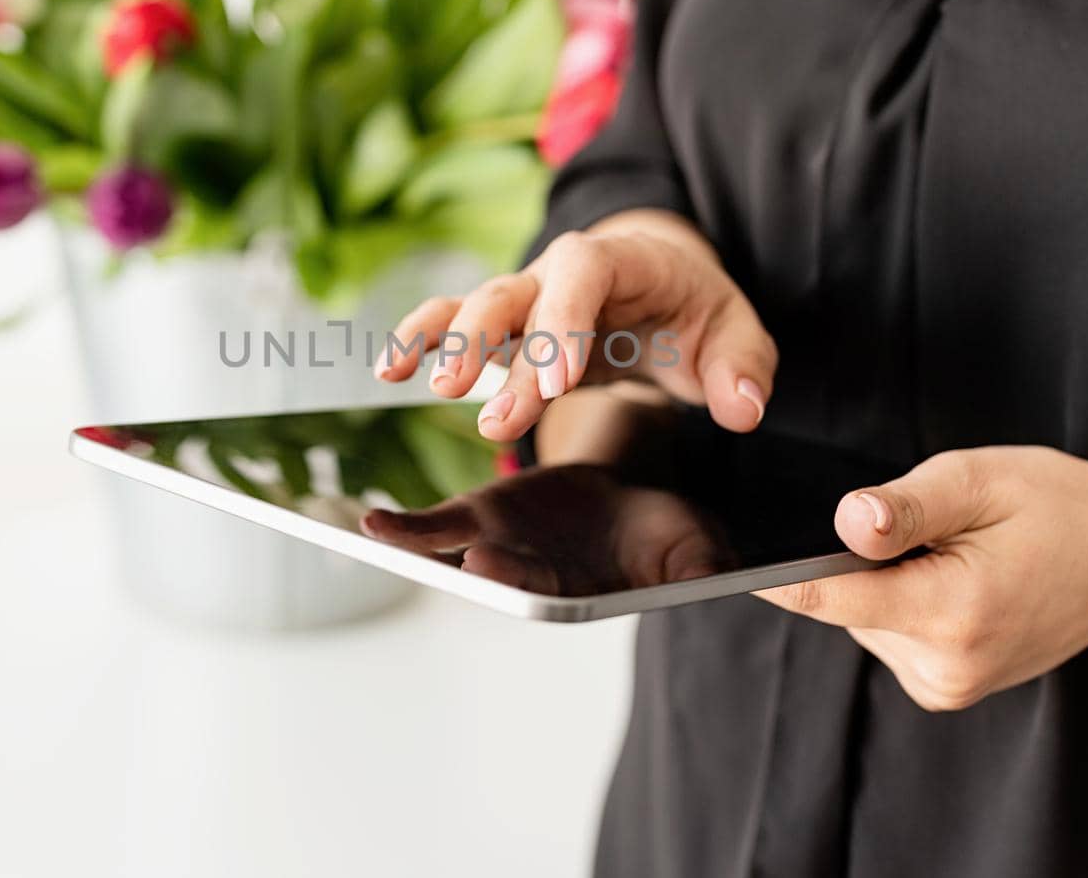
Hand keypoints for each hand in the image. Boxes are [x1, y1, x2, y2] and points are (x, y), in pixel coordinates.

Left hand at [359, 464, 735, 595]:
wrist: (628, 495)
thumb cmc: (661, 531)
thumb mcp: (689, 547)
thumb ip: (696, 568)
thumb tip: (717, 580)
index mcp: (579, 590)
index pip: (548, 592)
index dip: (521, 580)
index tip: (491, 564)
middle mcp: (531, 576)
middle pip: (501, 574)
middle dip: (480, 567)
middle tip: (467, 557)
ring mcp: (500, 547)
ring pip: (456, 550)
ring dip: (423, 548)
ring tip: (382, 535)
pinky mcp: (478, 517)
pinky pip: (435, 525)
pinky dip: (404, 528)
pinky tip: (370, 522)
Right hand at [375, 209, 777, 441]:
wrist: (658, 284)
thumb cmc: (692, 309)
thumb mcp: (733, 332)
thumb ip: (742, 366)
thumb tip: (743, 407)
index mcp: (622, 262)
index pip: (586, 274)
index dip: (566, 322)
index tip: (557, 382)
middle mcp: (562, 271)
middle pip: (517, 293)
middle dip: (494, 347)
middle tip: (481, 407)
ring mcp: (526, 295)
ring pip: (476, 305)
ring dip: (448, 343)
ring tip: (423, 384)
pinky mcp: (502, 323)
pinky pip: (450, 320)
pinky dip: (419, 338)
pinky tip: (390, 368)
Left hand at [756, 446, 1087, 710]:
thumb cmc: (1056, 506)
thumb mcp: (978, 481)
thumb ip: (905, 507)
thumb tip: (845, 524)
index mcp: (950, 611)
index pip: (829, 599)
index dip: (775, 578)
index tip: (722, 566)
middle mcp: (944, 664)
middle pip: (844, 605)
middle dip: (860, 562)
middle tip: (923, 527)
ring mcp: (948, 685)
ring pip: (864, 621)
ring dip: (885, 584)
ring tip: (950, 553)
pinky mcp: (948, 688)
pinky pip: (890, 636)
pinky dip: (904, 605)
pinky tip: (952, 581)